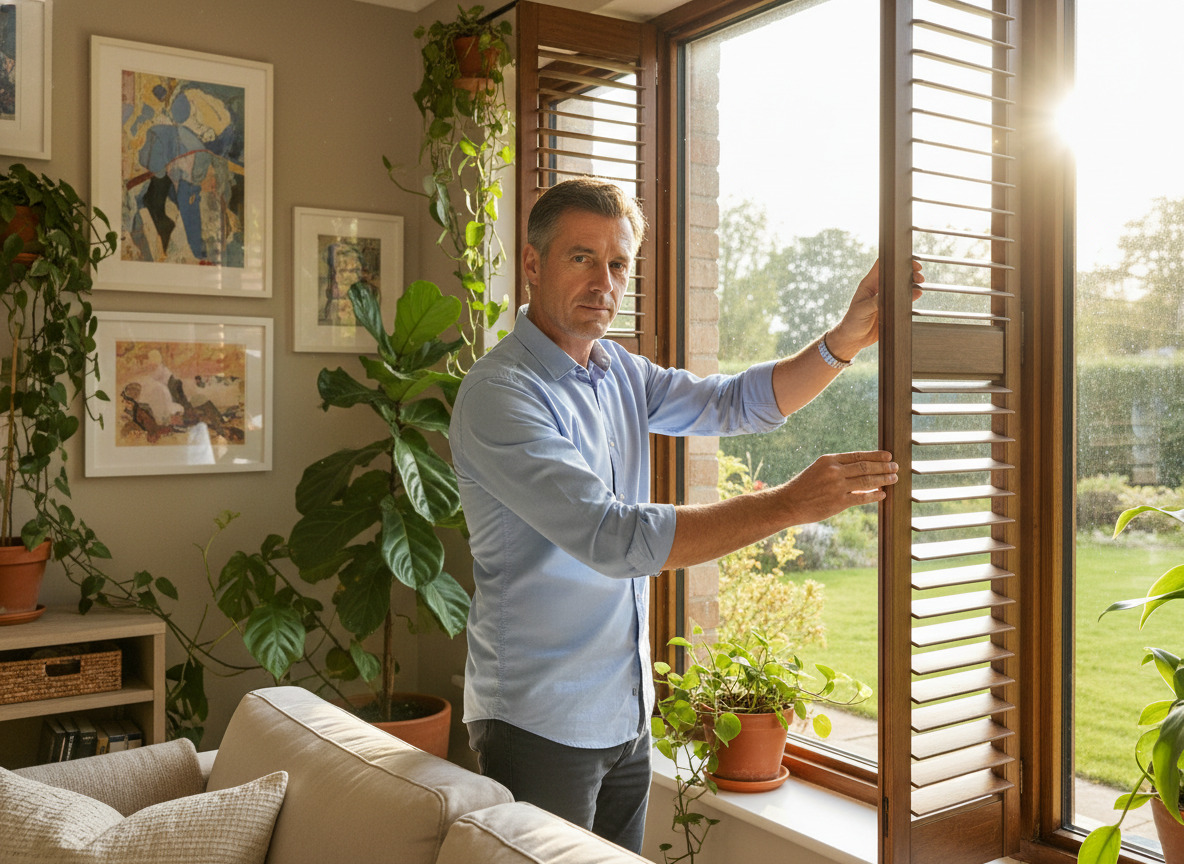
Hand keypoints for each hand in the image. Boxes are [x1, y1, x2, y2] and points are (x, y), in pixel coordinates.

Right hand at [776, 451, 898, 524]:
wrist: (788, 503)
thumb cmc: (803, 487)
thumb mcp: (818, 470)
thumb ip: (837, 468)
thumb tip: (860, 469)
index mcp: (829, 460)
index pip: (858, 455)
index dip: (875, 455)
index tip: (888, 455)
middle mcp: (834, 471)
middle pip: (865, 466)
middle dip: (883, 466)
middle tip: (895, 467)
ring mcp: (837, 486)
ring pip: (867, 480)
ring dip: (883, 479)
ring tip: (894, 478)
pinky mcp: (839, 502)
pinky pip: (862, 497)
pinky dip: (875, 495)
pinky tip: (883, 494)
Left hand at [826, 259, 923, 360]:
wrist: (853, 339)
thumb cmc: (853, 322)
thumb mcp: (863, 309)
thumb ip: (879, 301)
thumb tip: (895, 294)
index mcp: (869, 284)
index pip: (883, 265)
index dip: (897, 261)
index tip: (910, 263)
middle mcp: (879, 289)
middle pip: (896, 274)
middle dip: (909, 273)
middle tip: (919, 278)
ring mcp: (886, 298)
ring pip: (902, 286)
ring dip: (912, 284)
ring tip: (920, 286)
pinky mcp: (891, 308)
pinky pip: (903, 299)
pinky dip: (911, 296)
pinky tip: (917, 296)